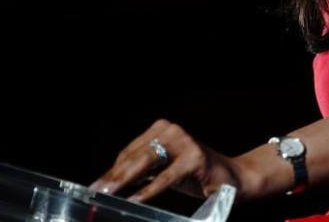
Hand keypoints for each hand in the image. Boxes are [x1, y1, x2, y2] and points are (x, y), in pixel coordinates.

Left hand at [89, 119, 248, 202]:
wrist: (233, 179)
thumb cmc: (195, 175)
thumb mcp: (166, 169)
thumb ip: (145, 170)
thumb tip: (112, 182)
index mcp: (163, 129)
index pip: (130, 150)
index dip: (113, 169)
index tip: (96, 185)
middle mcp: (172, 130)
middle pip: (135, 155)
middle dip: (114, 176)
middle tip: (97, 191)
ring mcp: (184, 141)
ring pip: (147, 162)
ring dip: (125, 180)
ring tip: (110, 194)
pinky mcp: (194, 157)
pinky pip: (165, 176)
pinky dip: (149, 190)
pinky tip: (135, 199)